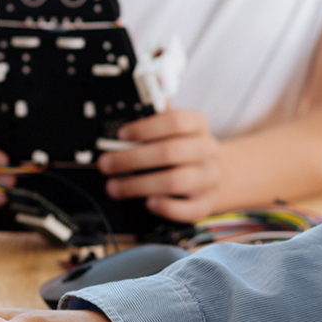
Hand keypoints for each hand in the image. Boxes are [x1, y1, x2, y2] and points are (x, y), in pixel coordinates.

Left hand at [97, 109, 222, 221]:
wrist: (214, 172)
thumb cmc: (184, 148)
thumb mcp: (174, 128)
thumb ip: (153, 120)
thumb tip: (130, 112)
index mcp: (198, 124)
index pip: (175, 121)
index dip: (146, 128)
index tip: (122, 135)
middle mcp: (207, 150)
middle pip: (171, 152)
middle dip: (132, 159)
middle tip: (106, 164)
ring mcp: (209, 177)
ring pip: (176, 181)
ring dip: (139, 185)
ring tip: (115, 187)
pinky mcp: (208, 202)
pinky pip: (189, 209)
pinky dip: (167, 207)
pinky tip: (148, 203)